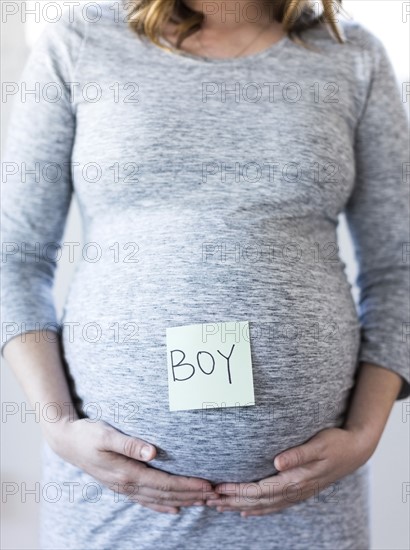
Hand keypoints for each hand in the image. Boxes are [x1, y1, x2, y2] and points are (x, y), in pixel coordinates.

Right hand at [47, 418, 216, 513]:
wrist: (67, 442)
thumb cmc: (89, 434)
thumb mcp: (107, 434)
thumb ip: (130, 444)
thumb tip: (153, 452)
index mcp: (127, 473)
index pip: (165, 483)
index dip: (188, 486)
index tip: (208, 486)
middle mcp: (127, 484)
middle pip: (166, 494)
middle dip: (191, 495)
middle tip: (215, 496)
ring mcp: (124, 487)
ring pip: (159, 499)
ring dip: (182, 500)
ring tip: (203, 502)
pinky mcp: (121, 485)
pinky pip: (146, 500)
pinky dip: (162, 506)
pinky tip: (174, 508)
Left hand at [205, 427, 375, 516]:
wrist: (355, 451)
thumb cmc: (335, 443)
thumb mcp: (319, 444)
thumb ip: (298, 454)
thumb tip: (277, 462)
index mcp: (296, 479)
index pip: (260, 490)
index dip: (238, 491)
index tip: (219, 489)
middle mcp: (295, 490)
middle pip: (258, 501)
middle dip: (232, 501)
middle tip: (209, 501)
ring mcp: (297, 493)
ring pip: (264, 506)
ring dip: (241, 507)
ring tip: (220, 508)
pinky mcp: (299, 491)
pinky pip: (275, 505)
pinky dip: (258, 510)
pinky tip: (246, 512)